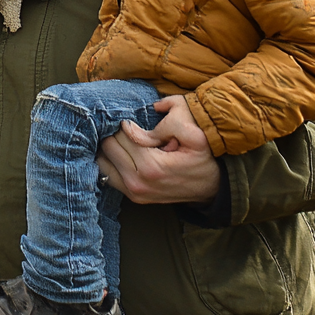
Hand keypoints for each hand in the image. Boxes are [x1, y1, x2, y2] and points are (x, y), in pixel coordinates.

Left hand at [97, 95, 219, 204]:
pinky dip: (110, 160)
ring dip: (109, 147)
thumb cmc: (202, 155)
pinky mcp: (133, 197)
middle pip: (108, 147)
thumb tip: (130, 124)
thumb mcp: (193, 134)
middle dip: (114, 133)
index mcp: (151, 167)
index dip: (125, 122)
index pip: (120, 136)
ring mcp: (134, 193)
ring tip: (123, 137)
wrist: (212, 186)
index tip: (133, 118)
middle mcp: (137, 184)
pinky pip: (108, 175)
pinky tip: (121, 151)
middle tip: (127, 126)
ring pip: (103, 161)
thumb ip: (166, 124)